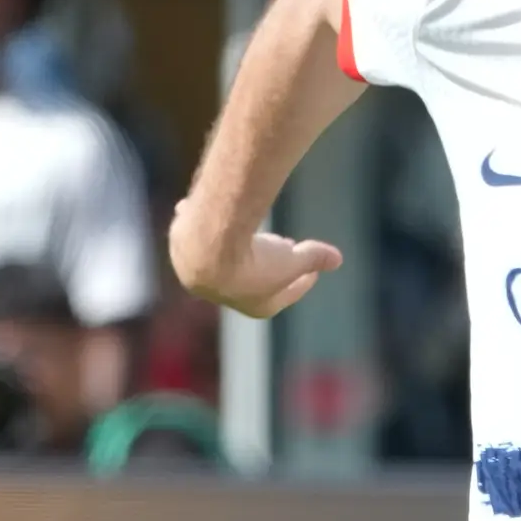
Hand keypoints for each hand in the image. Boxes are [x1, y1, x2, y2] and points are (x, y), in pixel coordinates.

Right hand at [168, 202, 342, 315]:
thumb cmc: (255, 259)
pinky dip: (205, 226)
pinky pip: (199, 236)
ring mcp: (201, 274)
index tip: (312, 268)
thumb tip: (338, 259)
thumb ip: (315, 257)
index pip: (287, 294)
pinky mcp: (183, 251)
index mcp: (258, 306)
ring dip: (239, 248)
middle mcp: (227, 296)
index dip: (303, 278)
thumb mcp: (293, 259)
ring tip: (253, 231)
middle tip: (285, 246)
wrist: (207, 247)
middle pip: (253, 279)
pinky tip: (212, 214)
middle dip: (269, 265)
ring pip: (224, 259)